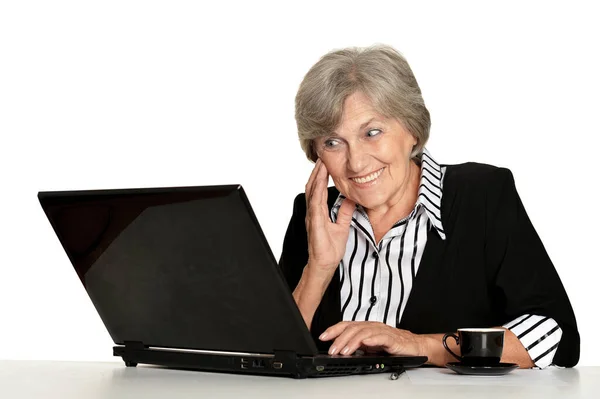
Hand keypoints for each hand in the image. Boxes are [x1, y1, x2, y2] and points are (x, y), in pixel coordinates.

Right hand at [305, 159, 355, 277]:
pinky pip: (315, 202)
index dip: (321, 176)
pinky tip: (319, 181)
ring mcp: (312, 216)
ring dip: (316, 176)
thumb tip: (351, 199)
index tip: (326, 163)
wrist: (324, 264)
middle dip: (317, 171)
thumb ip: (344, 212)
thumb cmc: (329, 249)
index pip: (319, 189)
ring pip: (312, 191)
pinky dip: (317, 190)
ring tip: (320, 163)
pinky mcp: (314, 222)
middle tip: (322, 157)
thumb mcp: (342, 226)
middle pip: (312, 186)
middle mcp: (313, 212)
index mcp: (319, 212)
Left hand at [319, 321, 425, 356]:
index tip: (322, 337)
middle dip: (340, 339)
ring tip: (344, 351)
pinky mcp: (393, 339)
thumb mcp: (371, 346)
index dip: (334, 330)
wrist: (415, 346)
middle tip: (331, 349)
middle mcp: (373, 326)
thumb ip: (358, 345)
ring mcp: (383, 331)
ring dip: (352, 342)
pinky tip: (365, 344)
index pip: (347, 325)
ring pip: (364, 332)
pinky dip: (372, 340)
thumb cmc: (393, 345)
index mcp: (366, 327)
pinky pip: (381, 337)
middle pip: (353, 329)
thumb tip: (341, 349)